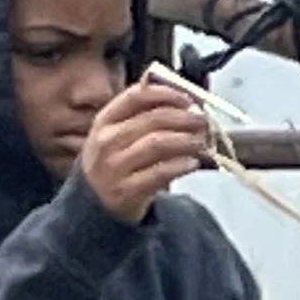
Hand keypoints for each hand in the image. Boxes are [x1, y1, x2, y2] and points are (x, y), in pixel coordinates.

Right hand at [74, 72, 210, 223]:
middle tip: (203, 122)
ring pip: (158, 144)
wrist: (96, 204)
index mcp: (105, 120)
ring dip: (186, 140)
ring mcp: (115, 167)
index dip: (166, 94)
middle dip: (184, 119)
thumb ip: (142, 115)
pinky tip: (193, 163)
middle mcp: (107, 141)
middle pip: (153, 120)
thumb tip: (177, 95)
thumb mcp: (118, 135)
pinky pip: (160, 173)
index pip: (136, 97)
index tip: (188, 99)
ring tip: (201, 142)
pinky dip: (181, 165)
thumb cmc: (115, 163)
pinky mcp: (127, 191)